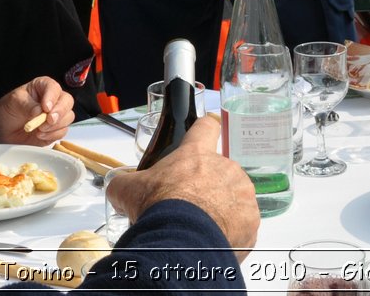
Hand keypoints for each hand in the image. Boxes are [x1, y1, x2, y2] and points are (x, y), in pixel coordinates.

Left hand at [0, 75, 74, 144]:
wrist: (3, 129)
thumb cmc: (9, 110)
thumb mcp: (14, 102)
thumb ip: (27, 105)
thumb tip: (40, 111)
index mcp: (43, 87)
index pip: (54, 88)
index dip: (52, 97)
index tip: (45, 107)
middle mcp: (53, 99)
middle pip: (67, 101)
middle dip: (59, 112)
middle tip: (48, 120)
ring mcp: (56, 115)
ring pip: (68, 117)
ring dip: (55, 125)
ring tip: (39, 129)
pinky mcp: (55, 130)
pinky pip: (62, 132)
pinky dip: (53, 135)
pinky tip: (40, 135)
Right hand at [105, 113, 257, 257]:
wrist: (182, 239)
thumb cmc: (158, 207)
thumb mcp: (129, 190)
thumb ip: (124, 183)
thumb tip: (118, 188)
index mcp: (197, 154)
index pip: (206, 128)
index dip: (203, 131)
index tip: (202, 136)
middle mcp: (225, 167)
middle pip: (219, 171)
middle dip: (206, 186)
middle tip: (188, 206)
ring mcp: (242, 193)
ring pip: (233, 197)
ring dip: (222, 208)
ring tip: (202, 228)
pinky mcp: (251, 219)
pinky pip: (242, 223)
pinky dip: (231, 231)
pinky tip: (215, 240)